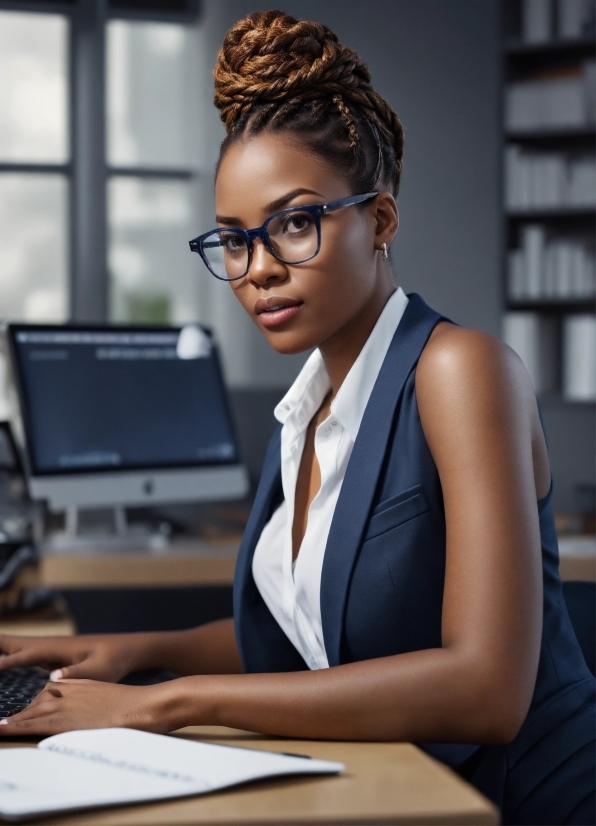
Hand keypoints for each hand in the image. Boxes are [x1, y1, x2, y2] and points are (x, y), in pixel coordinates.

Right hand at [0, 634, 145, 682]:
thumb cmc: (114, 659)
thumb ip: (79, 674)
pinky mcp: (48, 656)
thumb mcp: (100, 669)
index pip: (26, 655)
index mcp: (58, 648)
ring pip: (14, 648)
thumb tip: (53, 677)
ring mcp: (46, 650)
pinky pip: (19, 656)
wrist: (125, 649)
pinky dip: (4, 656)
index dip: (6, 662)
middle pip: (12, 644)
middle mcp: (48, 646)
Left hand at [0, 679, 173, 735]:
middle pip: (41, 699)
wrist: (153, 703)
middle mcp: (76, 690)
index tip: (26, 713)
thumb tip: (105, 717)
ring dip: (15, 720)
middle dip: (23, 712)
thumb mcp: (119, 702)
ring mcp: (72, 703)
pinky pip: (37, 722)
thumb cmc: (144, 706)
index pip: (52, 691)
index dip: (37, 704)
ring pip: (34, 710)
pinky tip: (5, 728)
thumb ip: (104, 708)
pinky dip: (18, 725)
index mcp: (86, 685)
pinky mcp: (71, 719)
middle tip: (6, 723)